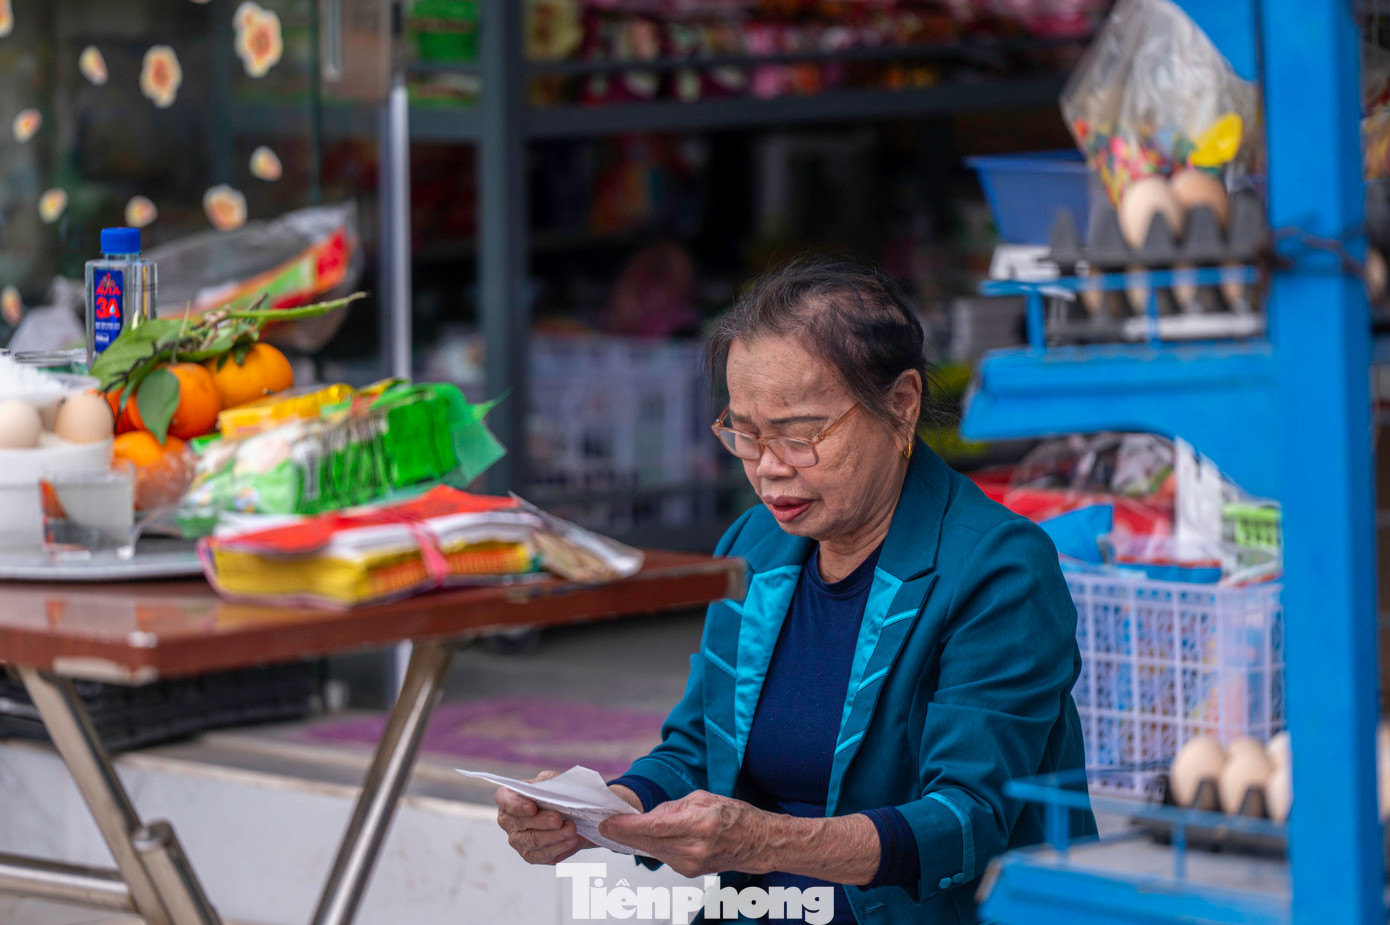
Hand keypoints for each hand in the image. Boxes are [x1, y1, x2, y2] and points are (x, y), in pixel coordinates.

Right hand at [495, 770, 592, 864]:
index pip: (505, 801)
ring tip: (571, 829)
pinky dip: (559, 848)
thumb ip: (548, 782)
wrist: (567, 813)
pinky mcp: (530, 855)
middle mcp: (508, 821)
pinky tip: (571, 841)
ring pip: (534, 841)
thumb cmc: (554, 794)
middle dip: (542, 821)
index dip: (517, 805)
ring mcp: (517, 840)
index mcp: (508, 798)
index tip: (532, 808)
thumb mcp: (550, 781)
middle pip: (521, 823)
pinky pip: (543, 855)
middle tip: (558, 819)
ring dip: (555, 836)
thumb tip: (552, 790)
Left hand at [599, 790, 769, 877]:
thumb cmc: (734, 816)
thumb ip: (672, 807)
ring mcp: (691, 864)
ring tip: (619, 828)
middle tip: (603, 825)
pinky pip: (663, 857)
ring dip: (635, 840)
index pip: (654, 828)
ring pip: (652, 851)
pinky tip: (643, 838)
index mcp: (699, 824)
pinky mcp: (689, 872)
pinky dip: (651, 846)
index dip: (627, 826)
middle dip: (623, 834)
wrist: (757, 843)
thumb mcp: (703, 798)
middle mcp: (694, 848)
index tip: (608, 822)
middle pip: (648, 843)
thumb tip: (647, 815)